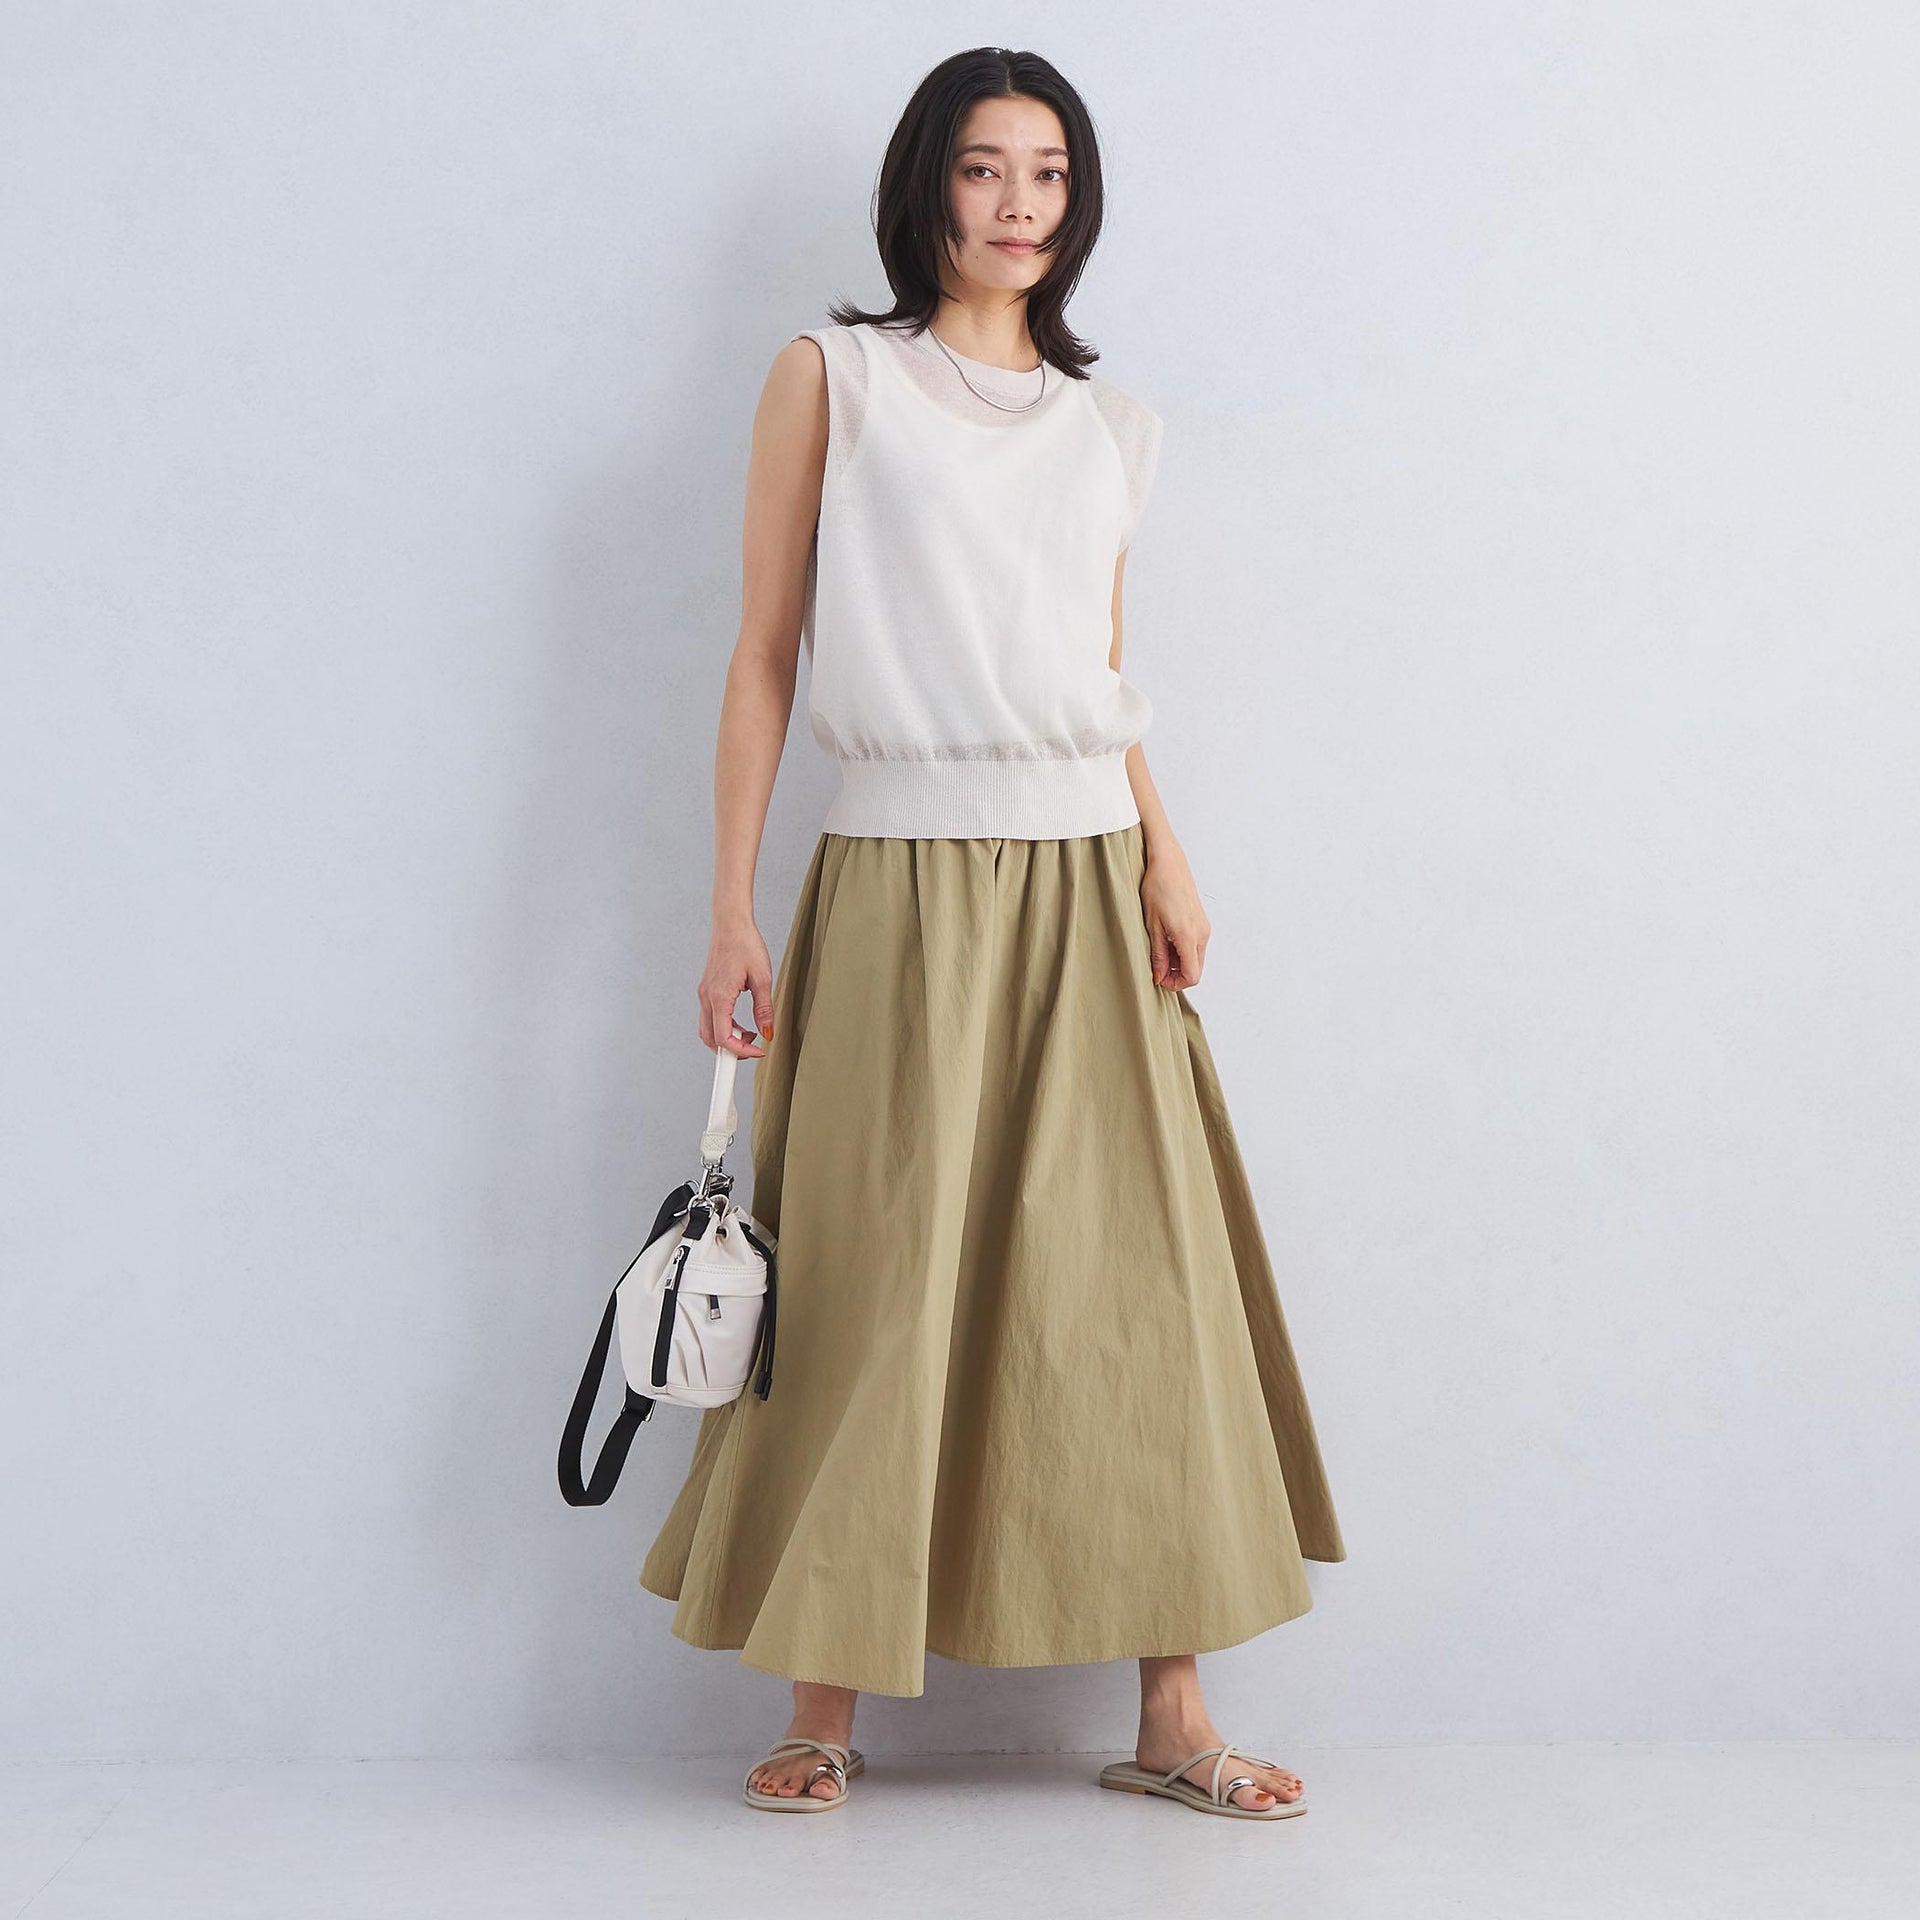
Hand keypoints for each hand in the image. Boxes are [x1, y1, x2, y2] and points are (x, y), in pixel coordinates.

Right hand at [699, 912, 774, 1056]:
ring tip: (749, 1032)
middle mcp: (707, 998)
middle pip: (710, 1039)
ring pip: (707, 1029)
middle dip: (730, 1050)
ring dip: (726, 1038)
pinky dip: (723, 1026)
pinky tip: (740, 1021)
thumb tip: (768, 1032)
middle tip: (752, 1047)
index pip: (723, 1038)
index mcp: (719, 997)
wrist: (731, 924)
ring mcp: (704, 994)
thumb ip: (764, 1008)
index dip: (741, 1051)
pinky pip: (710, 1017)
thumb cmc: (746, 945)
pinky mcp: (707, 989)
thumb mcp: (762, 978)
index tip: (759, 1051)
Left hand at [1140, 844, 1209, 989]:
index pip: (1192, 976)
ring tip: (1158, 949)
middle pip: (1195, 970)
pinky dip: (1182, 950)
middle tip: (1156, 967)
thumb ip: (1157, 955)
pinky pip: (1195, 945)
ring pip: (1195, 958)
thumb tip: (1159, 976)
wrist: (1168, 863)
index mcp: (1189, 936)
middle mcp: (1202, 934)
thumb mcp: (1152, 926)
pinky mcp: (1201, 921)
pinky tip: (1166, 939)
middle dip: (1176, 974)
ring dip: (1178, 962)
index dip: (1175, 984)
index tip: (1159, 979)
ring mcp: (1204, 927)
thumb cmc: (1157, 888)